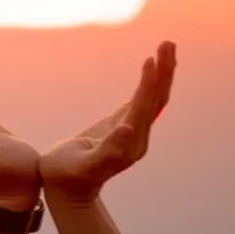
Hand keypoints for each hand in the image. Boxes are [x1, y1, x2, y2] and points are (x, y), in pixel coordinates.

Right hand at [41, 41, 176, 205]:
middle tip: (167, 43)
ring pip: (155, 98)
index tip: (151, 60)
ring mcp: (134, 133)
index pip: (144, 107)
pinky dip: (151, 82)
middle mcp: (137, 137)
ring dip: (162, 72)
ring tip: (165, 46)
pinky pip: (145, 101)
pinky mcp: (125, 127)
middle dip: (164, 71)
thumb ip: (107, 150)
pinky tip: (153, 67)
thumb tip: (127, 128)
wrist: (68, 190)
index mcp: (129, 144)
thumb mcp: (83, 165)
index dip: (149, 83)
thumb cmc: (67, 176)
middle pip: (157, 99)